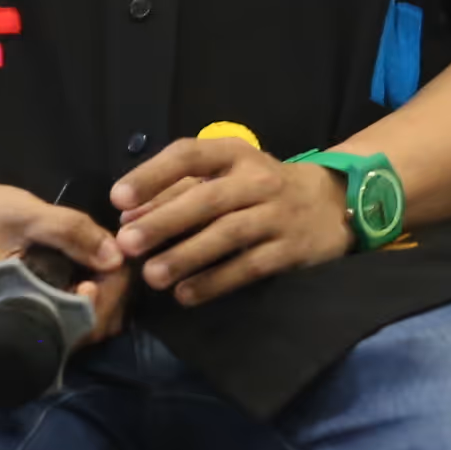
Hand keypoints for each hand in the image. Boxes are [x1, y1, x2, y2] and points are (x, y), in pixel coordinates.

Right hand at [0, 181, 128, 343]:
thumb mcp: (22, 213)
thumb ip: (70, 231)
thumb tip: (117, 257)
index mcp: (6, 313)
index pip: (72, 327)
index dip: (104, 299)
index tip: (114, 264)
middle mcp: (13, 331)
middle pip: (82, 334)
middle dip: (111, 297)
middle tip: (117, 257)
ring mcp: (21, 328)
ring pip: (79, 330)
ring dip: (103, 298)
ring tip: (107, 260)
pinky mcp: (27, 318)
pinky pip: (68, 320)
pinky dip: (88, 298)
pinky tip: (93, 268)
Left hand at [112, 135, 351, 306]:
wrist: (332, 203)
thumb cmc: (261, 189)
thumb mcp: (225, 177)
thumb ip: (176, 192)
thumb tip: (127, 217)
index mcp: (236, 154)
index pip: (190, 155)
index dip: (153, 175)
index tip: (118, 198)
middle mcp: (258, 180)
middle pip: (208, 199)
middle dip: (164, 221)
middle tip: (127, 244)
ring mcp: (278, 215)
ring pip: (228, 234)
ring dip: (187, 256)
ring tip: (152, 276)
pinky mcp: (291, 249)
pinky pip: (250, 266)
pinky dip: (216, 281)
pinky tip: (186, 295)